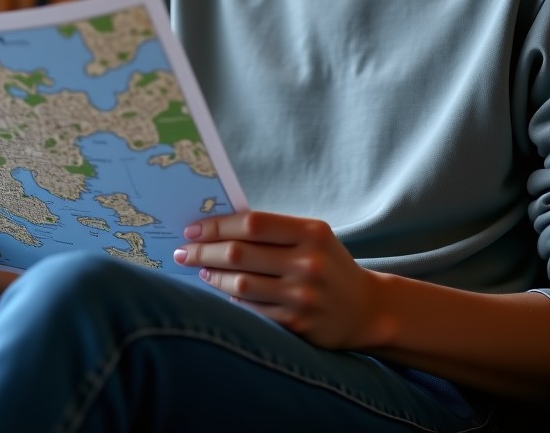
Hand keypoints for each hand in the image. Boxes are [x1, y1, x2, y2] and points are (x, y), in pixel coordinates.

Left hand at [173, 210, 379, 349]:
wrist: (366, 309)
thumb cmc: (328, 263)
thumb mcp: (312, 236)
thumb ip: (273, 230)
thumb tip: (217, 226)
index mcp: (312, 232)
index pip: (252, 223)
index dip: (217, 225)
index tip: (192, 228)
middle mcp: (308, 263)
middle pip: (240, 254)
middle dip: (204, 251)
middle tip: (183, 251)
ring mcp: (303, 296)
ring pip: (240, 285)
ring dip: (212, 277)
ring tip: (200, 270)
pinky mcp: (297, 325)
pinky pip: (251, 310)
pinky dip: (231, 298)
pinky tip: (222, 290)